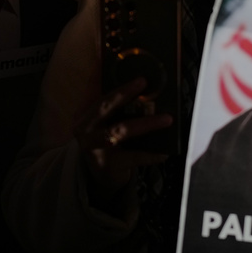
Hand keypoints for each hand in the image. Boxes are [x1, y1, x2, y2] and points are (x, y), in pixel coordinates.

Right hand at [73, 77, 172, 205]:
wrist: (101, 176)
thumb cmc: (106, 142)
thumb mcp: (104, 124)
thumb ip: (113, 107)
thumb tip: (140, 85)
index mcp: (84, 115)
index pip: (99, 95)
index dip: (116, 85)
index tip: (136, 75)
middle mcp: (84, 129)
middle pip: (104, 107)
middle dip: (124, 93)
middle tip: (143, 82)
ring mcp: (93, 147)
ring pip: (120, 130)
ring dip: (145, 123)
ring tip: (167, 119)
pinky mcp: (106, 164)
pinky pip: (133, 156)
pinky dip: (150, 154)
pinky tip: (164, 151)